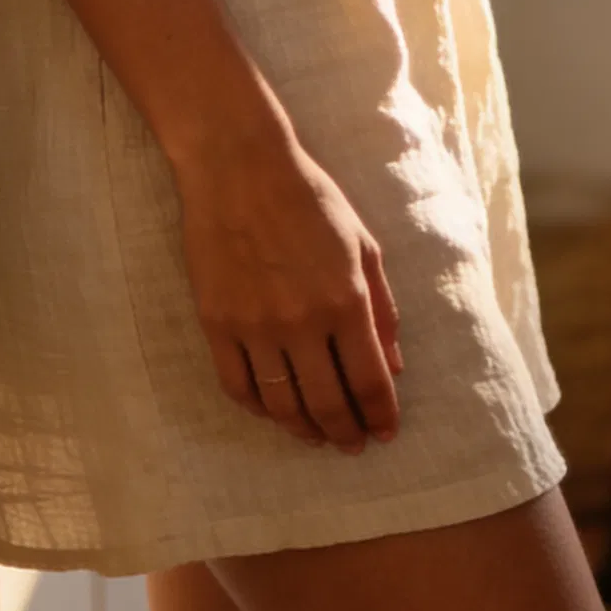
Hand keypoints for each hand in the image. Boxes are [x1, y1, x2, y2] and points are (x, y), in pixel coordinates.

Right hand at [176, 124, 402, 453]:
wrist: (238, 166)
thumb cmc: (309, 197)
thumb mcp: (362, 244)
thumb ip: (382, 307)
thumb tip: (393, 365)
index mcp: (346, 300)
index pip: (370, 382)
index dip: (381, 416)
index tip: (385, 433)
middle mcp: (302, 321)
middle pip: (328, 404)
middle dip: (345, 433)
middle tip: (352, 444)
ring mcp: (255, 326)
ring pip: (282, 405)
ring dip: (304, 429)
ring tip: (316, 434)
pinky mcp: (217, 323)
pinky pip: (238, 387)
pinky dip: (260, 409)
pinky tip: (274, 409)